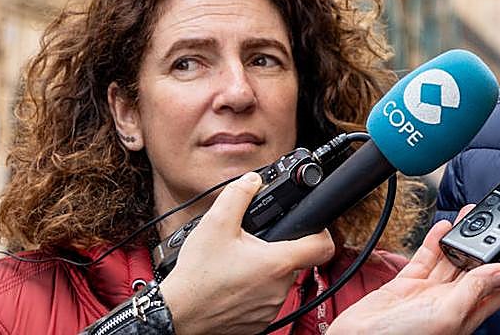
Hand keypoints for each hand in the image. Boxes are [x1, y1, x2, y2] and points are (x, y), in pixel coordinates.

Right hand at [160, 172, 335, 334]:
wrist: (176, 316)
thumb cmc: (196, 276)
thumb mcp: (215, 224)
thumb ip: (239, 195)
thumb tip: (252, 180)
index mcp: (277, 263)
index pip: (323, 246)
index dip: (320, 231)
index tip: (310, 226)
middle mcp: (279, 288)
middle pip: (296, 260)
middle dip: (279, 248)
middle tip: (254, 244)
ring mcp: (270, 308)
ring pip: (280, 281)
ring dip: (266, 270)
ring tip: (239, 264)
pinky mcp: (259, 323)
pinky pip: (266, 300)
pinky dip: (256, 290)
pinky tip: (235, 283)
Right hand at [327, 207, 499, 334]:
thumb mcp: (446, 313)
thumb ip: (474, 289)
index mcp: (470, 311)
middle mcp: (454, 300)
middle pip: (482, 263)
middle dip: (495, 238)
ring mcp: (431, 292)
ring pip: (455, 256)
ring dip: (466, 233)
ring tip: (476, 210)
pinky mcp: (409, 284)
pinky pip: (428, 256)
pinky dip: (436, 239)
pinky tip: (444, 225)